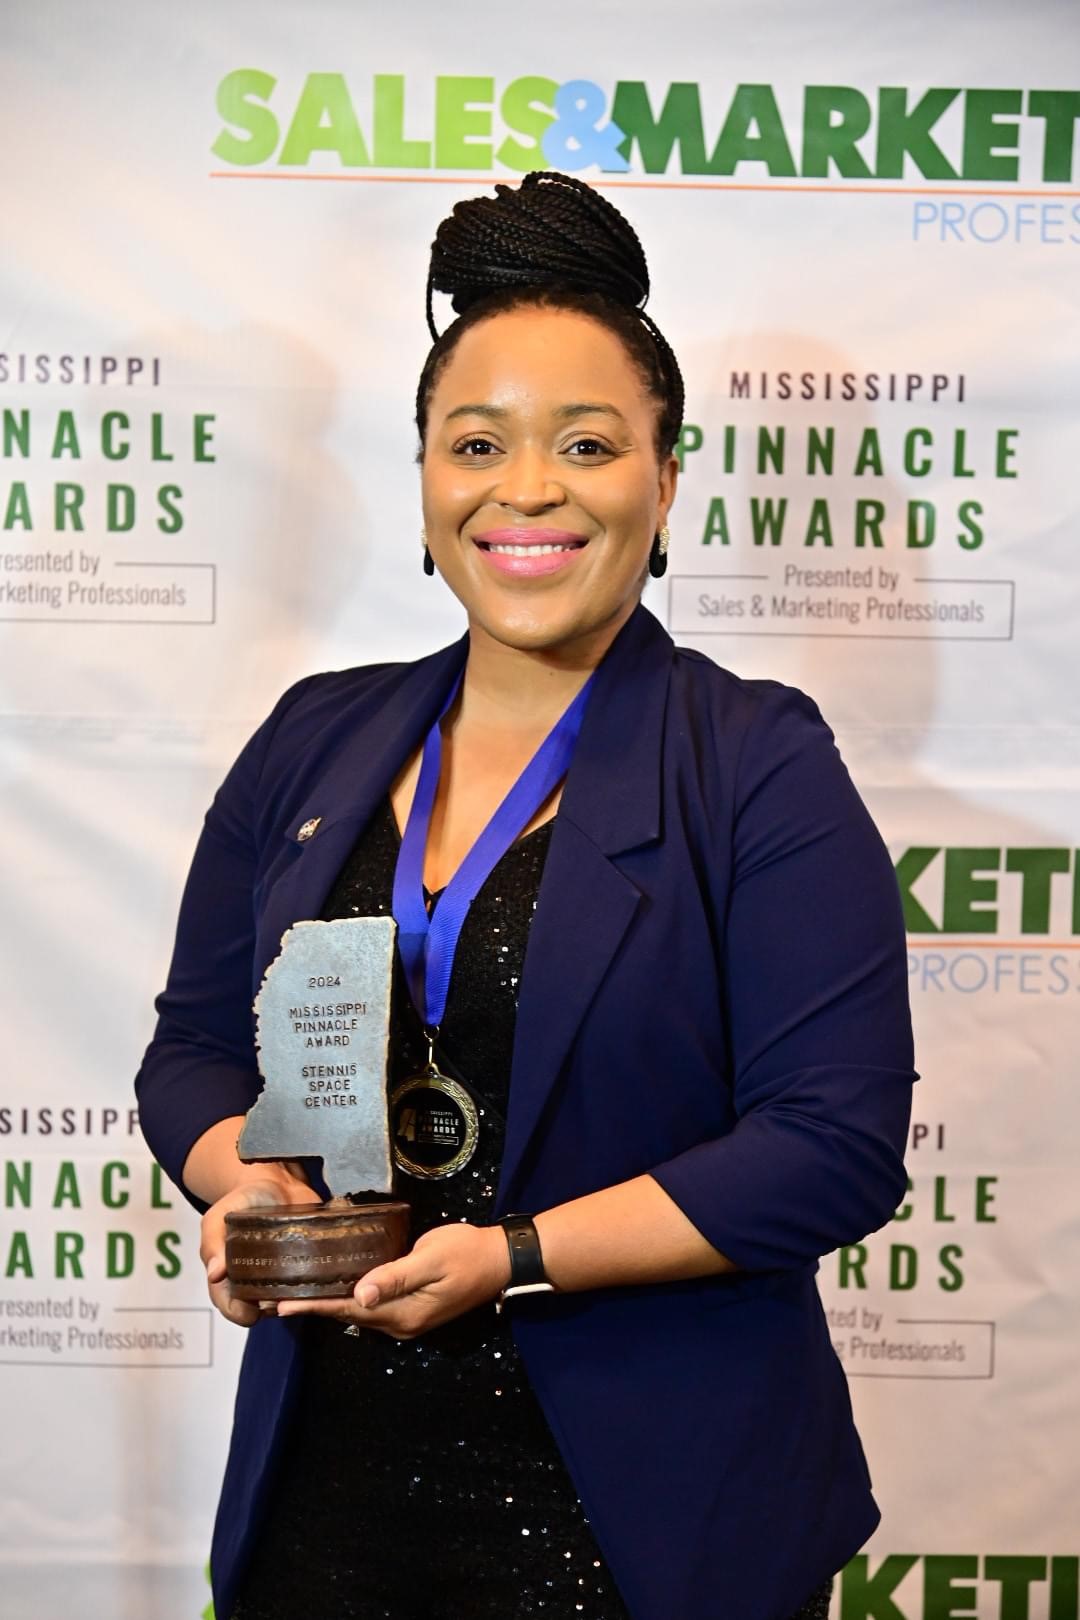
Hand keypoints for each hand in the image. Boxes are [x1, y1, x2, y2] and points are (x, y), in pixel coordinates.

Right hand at [200, 1169, 314, 1327]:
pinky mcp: (309, 1265)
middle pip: (262, 1309)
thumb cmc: (242, 1201)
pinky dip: (318, 1286)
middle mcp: (258, 1282)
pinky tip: (322, 1278)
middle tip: (278, 1299)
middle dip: (269, 1309)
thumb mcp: (218, 1216)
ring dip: (296, 1301)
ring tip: (300, 1289)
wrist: (277, 1181)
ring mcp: (285, 1276)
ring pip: (290, 1301)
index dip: (238, 1313)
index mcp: (231, 1277)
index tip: (251, 1311)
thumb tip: (214, 1274)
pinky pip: (314, 1284)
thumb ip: (213, 1241)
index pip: (232, 1307)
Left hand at [276, 1221, 511, 1337]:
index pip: (348, 1310)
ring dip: (328, 1304)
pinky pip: (371, 1306)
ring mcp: (406, 1319)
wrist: (499, 1260)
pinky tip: (334, 1288)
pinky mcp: (411, 1309)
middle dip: (313, 1308)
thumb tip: (359, 1295)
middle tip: (275, 1301)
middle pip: (348, 1315)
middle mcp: (400, 1324)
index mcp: (403, 1314)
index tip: (281, 1306)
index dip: (314, 1306)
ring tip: (295, 1296)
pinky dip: (348, 1299)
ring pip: (358, 1312)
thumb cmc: (466, 1253)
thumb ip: (395, 1277)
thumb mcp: (431, 1260)